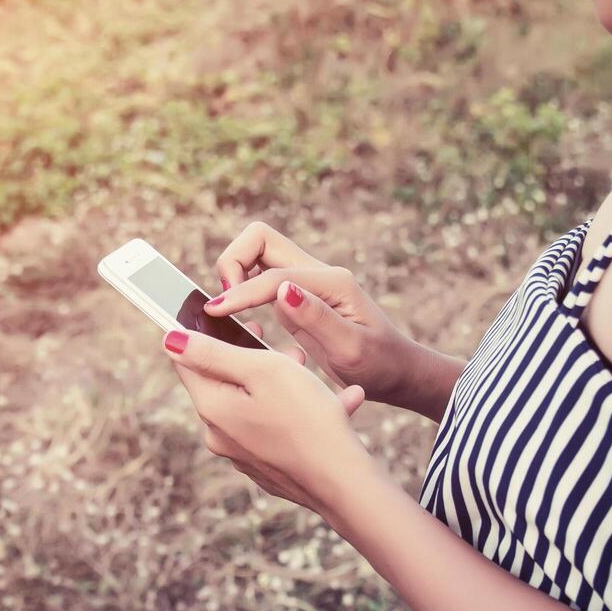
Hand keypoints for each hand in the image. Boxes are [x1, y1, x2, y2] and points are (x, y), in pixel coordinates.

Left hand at [161, 324, 369, 517]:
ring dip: (283, 383)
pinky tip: (338, 404)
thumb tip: (169, 340)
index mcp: (212, 408)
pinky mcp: (268, 467)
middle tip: (283, 346)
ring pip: (256, 404)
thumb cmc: (306, 418)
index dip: (203, 334)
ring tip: (312, 372)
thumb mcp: (261, 370)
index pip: (187, 363)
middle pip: (225, 383)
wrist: (343, 481)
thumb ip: (212, 352)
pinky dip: (299, 412)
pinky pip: (277, 428)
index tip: (231, 321)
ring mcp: (243, 455)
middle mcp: (220, 436)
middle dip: (254, 359)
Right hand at [202, 221, 442, 412]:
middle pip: (260, 238)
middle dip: (233, 261)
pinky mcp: (296, 298)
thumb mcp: (352, 349)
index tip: (215, 312)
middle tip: (224, 302)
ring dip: (234, 272)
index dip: (240, 292)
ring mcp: (304, 283)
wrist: (396, 372)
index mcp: (331, 282)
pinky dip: (241, 289)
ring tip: (226, 309)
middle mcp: (316, 274)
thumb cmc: (379, 364)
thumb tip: (283, 290)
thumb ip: (317, 318)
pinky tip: (238, 318)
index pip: (273, 276)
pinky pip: (259, 279)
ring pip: (256, 253)